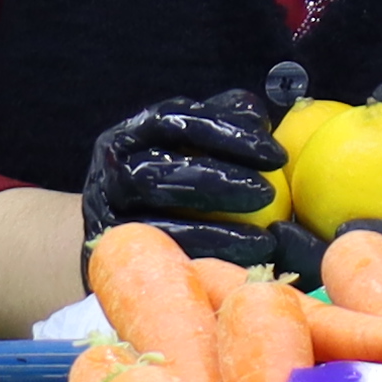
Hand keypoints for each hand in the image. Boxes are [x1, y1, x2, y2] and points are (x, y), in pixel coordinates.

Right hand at [84, 61, 310, 274]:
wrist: (123, 232)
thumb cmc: (177, 179)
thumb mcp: (197, 143)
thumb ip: (226, 122)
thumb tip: (256, 117)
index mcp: (135, 131)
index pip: (177, 120)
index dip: (226, 132)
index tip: (274, 154)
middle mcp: (112, 167)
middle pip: (159, 171)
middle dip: (218, 181)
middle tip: (268, 193)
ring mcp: (107, 213)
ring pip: (155, 221)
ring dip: (213, 232)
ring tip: (263, 241)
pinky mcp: (114, 254)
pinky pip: (159, 260)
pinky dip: (201, 261)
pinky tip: (239, 265)